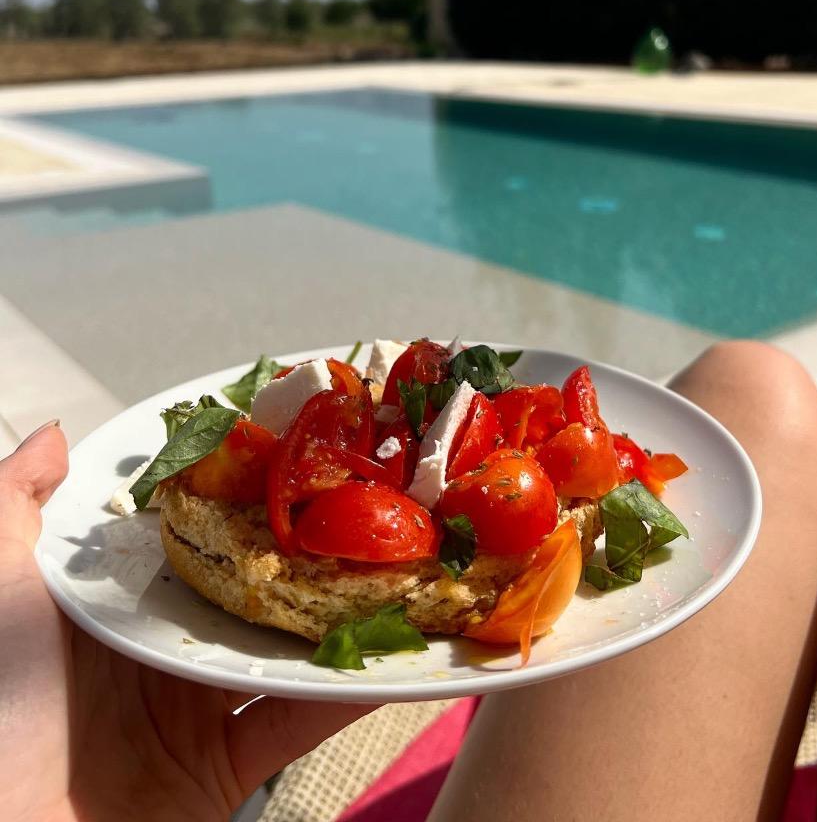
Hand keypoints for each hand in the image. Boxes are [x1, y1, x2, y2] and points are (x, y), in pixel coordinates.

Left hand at [0, 423, 370, 821]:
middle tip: (367, 503)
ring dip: (338, 616)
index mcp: (110, 601)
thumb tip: (56, 434)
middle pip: (248, 585)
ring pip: (282, 649)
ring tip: (394, 570)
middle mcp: (157, 646)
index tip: (294, 450)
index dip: (239, 491)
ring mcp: (190, 708)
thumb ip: (12, 505)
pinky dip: (345, 696)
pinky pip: (293, 724)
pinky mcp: (218, 769)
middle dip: (306, 547)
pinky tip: (388, 660)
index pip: (187, 531)